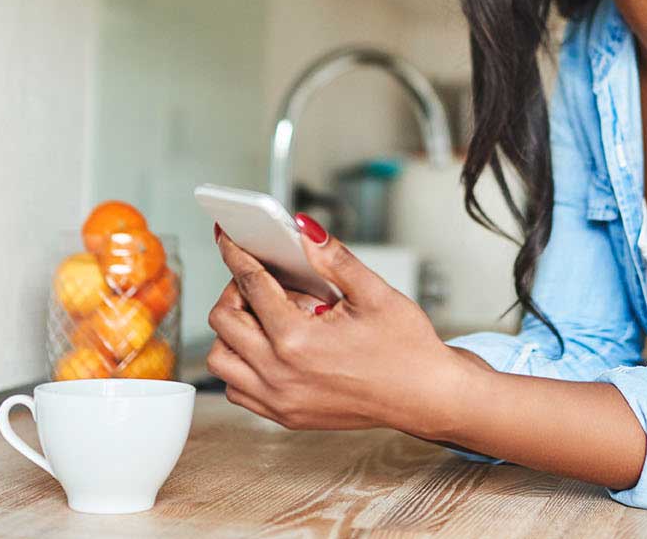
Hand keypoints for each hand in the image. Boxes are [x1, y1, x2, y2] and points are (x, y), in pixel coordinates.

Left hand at [205, 215, 466, 436]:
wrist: (426, 397)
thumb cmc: (407, 348)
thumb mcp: (375, 292)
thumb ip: (334, 257)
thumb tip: (304, 230)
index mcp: (298, 339)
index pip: (251, 284)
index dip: (237, 254)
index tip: (229, 239)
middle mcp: (280, 373)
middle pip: (223, 321)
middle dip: (235, 291)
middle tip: (260, 280)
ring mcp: (279, 399)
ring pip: (220, 360)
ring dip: (232, 333)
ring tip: (264, 317)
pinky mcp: (284, 415)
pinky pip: (237, 389)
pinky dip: (241, 365)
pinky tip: (269, 349)